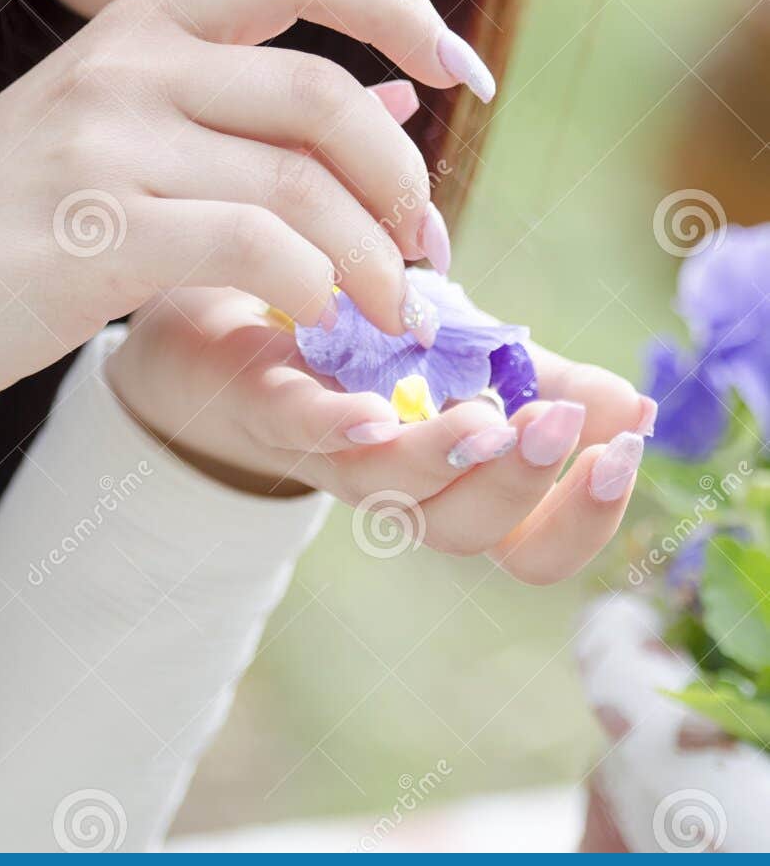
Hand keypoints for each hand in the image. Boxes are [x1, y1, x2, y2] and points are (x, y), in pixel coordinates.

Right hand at [0, 0, 481, 470]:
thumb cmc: (15, 216)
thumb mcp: (124, 128)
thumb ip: (253, 106)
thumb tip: (399, 94)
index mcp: (140, 26)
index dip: (401, 6)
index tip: (464, 73)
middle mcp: (126, 65)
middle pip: (322, 97)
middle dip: (401, 182)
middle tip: (424, 248)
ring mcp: (102, 143)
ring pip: (298, 183)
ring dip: (371, 258)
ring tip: (387, 309)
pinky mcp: (90, 234)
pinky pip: (249, 245)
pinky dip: (308, 282)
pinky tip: (312, 315)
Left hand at [104, 281, 653, 583]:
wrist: (231, 317)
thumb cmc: (364, 348)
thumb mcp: (472, 359)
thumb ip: (547, 385)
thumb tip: (634, 409)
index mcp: (454, 480)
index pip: (533, 548)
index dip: (583, 519)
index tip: (623, 451)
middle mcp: (392, 484)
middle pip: (466, 531)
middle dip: (523, 486)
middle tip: (566, 428)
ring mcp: (325, 450)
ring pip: (386, 489)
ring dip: (444, 460)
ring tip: (491, 423)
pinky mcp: (264, 397)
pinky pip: (298, 427)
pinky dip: (334, 425)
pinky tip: (373, 412)